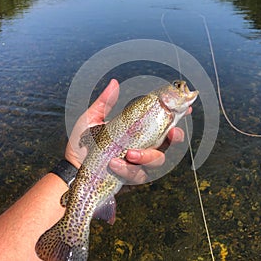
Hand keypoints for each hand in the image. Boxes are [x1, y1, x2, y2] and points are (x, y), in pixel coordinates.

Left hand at [65, 79, 190, 183]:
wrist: (73, 167)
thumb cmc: (84, 142)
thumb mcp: (92, 119)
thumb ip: (105, 102)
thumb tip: (114, 82)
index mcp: (138, 130)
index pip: (162, 122)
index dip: (177, 116)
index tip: (187, 108)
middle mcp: (143, 145)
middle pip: (169, 142)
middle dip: (174, 137)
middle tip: (170, 132)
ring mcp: (139, 163)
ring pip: (158, 160)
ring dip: (147, 156)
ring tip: (128, 154)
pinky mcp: (132, 178)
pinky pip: (139, 175)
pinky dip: (129, 170)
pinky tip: (115, 164)